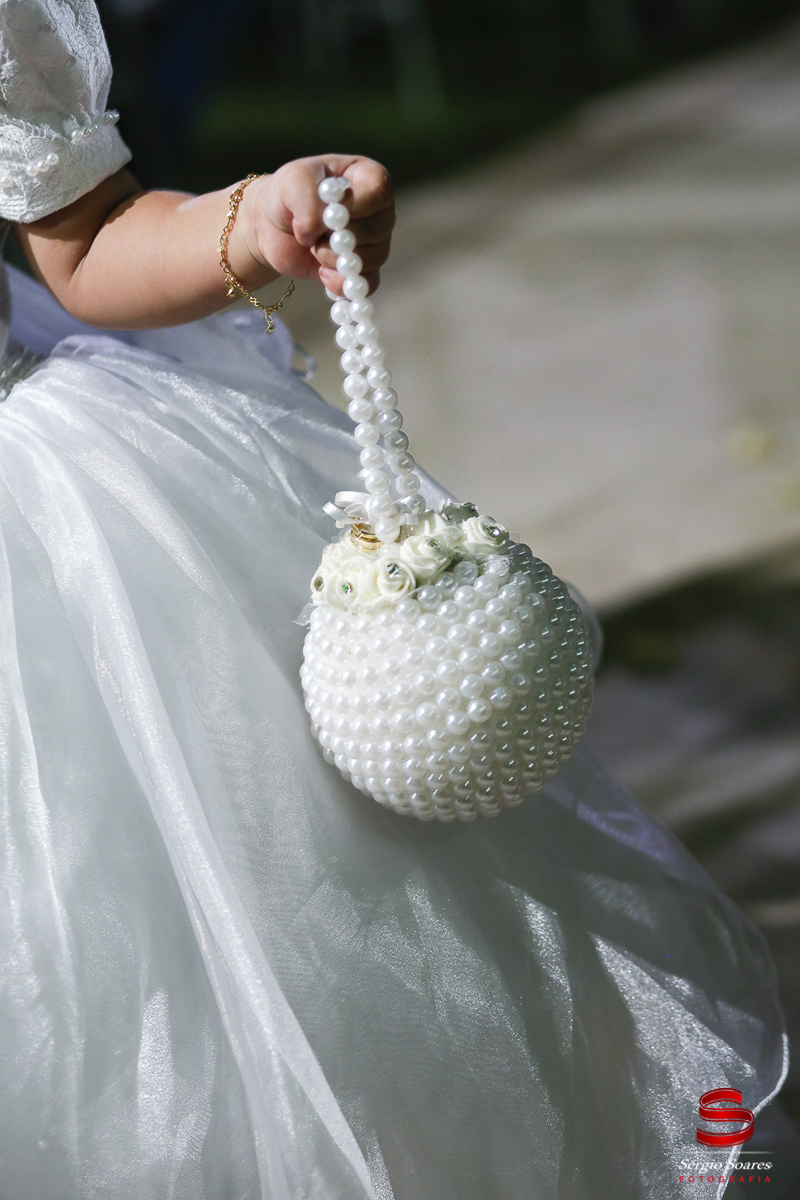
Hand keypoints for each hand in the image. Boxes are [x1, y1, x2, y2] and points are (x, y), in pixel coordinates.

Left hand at [238, 155, 394, 294]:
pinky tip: (322, 271)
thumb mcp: (293, 181)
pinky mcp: (361, 271)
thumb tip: (318, 233)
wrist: (271, 225)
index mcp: (367, 178)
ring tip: (315, 246)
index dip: (356, 205)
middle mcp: (377, 210)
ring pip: (372, 260)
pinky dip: (340, 282)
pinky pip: (365, 286)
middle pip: (377, 230)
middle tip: (314, 230)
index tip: (330, 210)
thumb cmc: (287, 193)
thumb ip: (309, 199)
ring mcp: (373, 243)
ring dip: (334, 258)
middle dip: (339, 236)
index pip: (380, 192)